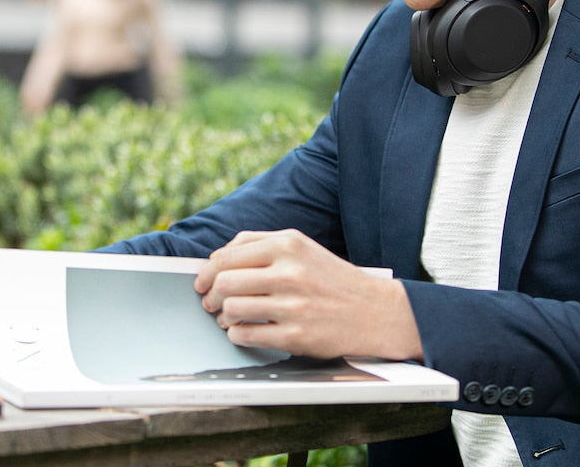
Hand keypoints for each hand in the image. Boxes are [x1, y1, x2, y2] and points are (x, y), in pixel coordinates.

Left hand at [193, 229, 423, 361]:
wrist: (376, 311)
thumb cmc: (333, 280)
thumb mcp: (302, 248)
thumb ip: (261, 246)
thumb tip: (218, 259)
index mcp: (288, 245)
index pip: (227, 255)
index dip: (207, 271)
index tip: (202, 282)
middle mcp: (290, 271)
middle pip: (224, 281)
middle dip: (211, 294)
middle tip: (211, 302)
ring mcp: (293, 305)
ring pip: (231, 307)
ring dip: (223, 316)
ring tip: (228, 318)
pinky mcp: (296, 335)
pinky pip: (246, 334)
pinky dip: (237, 334)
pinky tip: (243, 331)